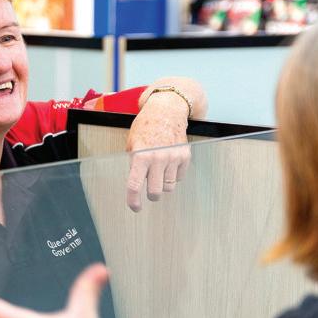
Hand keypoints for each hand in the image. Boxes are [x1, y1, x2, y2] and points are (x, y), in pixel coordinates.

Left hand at [126, 95, 190, 209]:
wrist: (167, 110)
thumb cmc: (146, 126)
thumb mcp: (132, 143)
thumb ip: (133, 163)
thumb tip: (136, 184)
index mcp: (140, 155)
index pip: (134, 185)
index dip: (133, 201)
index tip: (135, 207)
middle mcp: (157, 157)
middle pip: (155, 192)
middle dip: (151, 195)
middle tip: (149, 192)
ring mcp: (173, 157)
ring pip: (169, 187)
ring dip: (163, 185)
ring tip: (159, 172)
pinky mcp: (185, 156)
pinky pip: (179, 178)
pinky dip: (174, 175)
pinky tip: (169, 164)